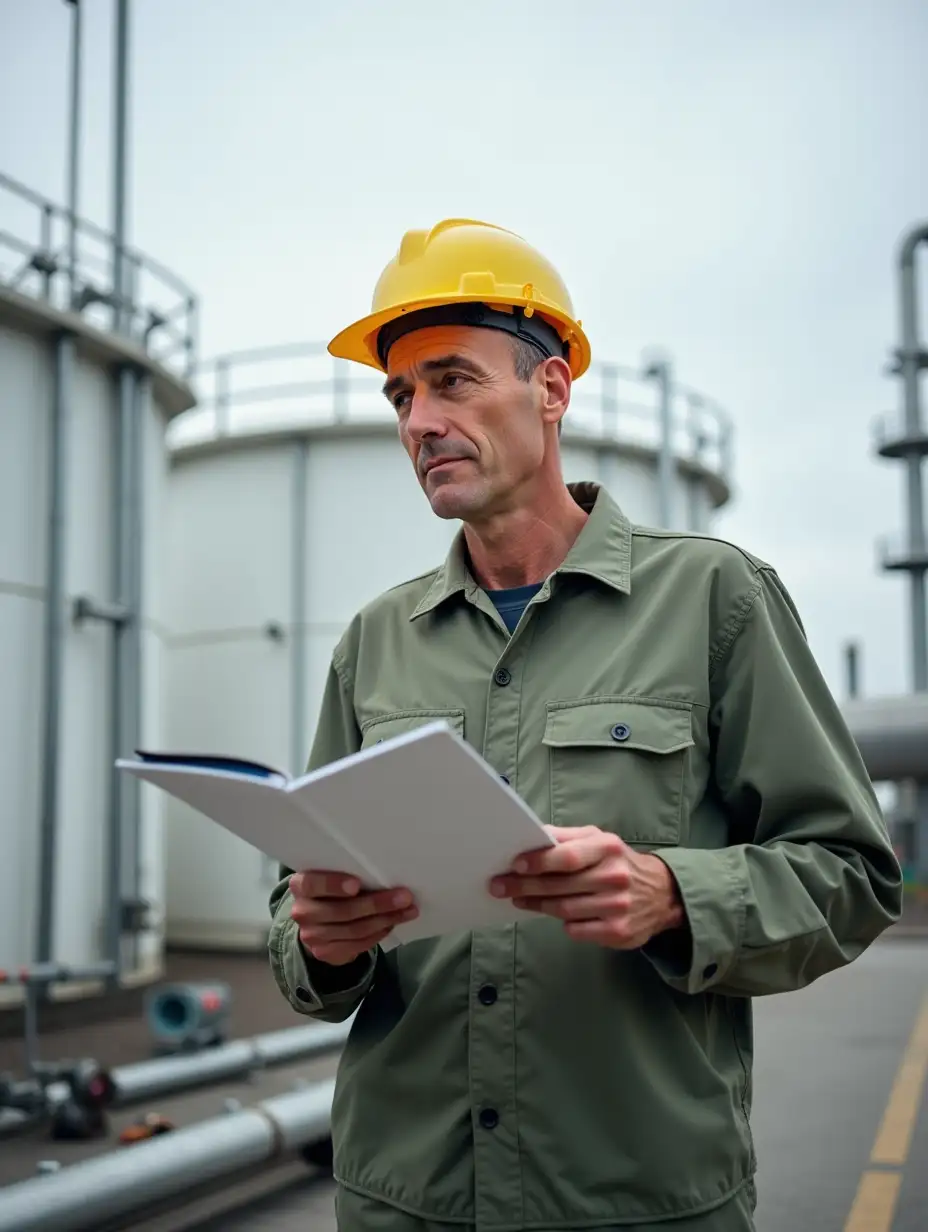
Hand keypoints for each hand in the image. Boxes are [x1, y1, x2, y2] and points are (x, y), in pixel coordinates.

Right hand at [289, 871, 417, 965]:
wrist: (318, 923)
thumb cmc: (332, 890)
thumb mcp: (332, 877)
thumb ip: (348, 874)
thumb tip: (387, 870)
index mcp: (301, 885)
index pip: (311, 884)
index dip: (333, 885)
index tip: (357, 884)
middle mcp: (302, 911)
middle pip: (342, 911)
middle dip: (377, 904)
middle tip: (405, 897)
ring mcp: (312, 936)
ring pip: (354, 929)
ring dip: (385, 919)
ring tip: (408, 910)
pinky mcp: (325, 953)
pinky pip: (357, 944)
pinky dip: (379, 933)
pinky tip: (392, 923)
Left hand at [489, 825, 684, 948]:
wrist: (661, 893)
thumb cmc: (617, 862)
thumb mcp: (597, 840)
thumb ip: (565, 837)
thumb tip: (531, 835)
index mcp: (607, 848)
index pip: (567, 857)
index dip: (538, 862)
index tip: (514, 865)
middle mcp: (615, 877)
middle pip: (560, 886)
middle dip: (525, 886)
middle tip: (498, 886)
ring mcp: (618, 907)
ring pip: (565, 910)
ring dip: (537, 905)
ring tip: (519, 899)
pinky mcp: (619, 932)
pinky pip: (578, 929)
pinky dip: (564, 922)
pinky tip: (556, 914)